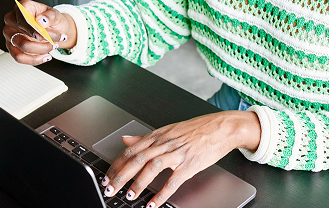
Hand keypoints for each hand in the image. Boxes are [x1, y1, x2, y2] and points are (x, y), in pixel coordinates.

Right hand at [2, 0, 75, 64]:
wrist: (51, 27)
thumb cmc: (49, 19)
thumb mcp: (55, 14)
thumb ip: (50, 16)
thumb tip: (42, 21)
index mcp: (21, 8)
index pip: (22, 20)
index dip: (32, 29)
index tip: (43, 35)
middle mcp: (12, 20)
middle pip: (22, 36)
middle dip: (42, 42)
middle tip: (55, 41)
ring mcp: (10, 34)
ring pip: (22, 48)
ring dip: (41, 50)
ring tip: (52, 47)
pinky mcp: (11, 47)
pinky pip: (20, 58)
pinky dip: (35, 59)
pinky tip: (45, 55)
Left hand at [102, 111, 260, 207]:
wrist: (222, 128)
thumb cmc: (197, 129)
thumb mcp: (168, 130)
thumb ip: (145, 137)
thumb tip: (126, 140)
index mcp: (158, 135)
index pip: (131, 150)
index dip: (116, 164)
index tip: (107, 175)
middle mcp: (165, 143)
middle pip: (137, 159)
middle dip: (121, 175)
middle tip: (110, 187)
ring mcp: (177, 153)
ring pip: (151, 167)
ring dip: (138, 183)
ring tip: (130, 195)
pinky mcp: (190, 164)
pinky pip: (172, 181)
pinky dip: (161, 193)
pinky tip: (153, 203)